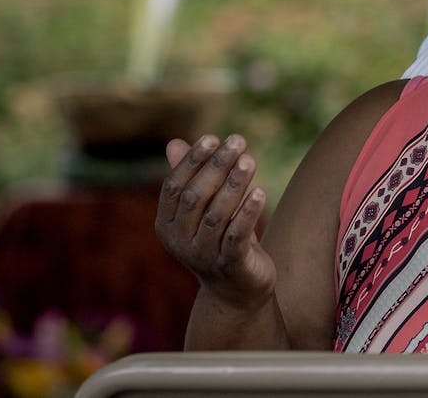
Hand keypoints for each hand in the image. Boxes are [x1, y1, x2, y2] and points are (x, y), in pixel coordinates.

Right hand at [156, 133, 276, 307]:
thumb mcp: (204, 208)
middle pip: (195, 198)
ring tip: (250, 160)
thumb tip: (174, 142)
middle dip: (216, 167)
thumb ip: (191, 177)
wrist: (236, 291)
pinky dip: (248, 212)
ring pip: (216, 215)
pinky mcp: (230, 266)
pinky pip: (237, 236)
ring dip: (234, 184)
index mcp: (166, 224)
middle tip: (238, 141)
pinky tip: (260, 191)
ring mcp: (203, 256)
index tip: (213, 137)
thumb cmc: (219, 239)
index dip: (192, 161)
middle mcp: (179, 241)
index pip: (173, 187)